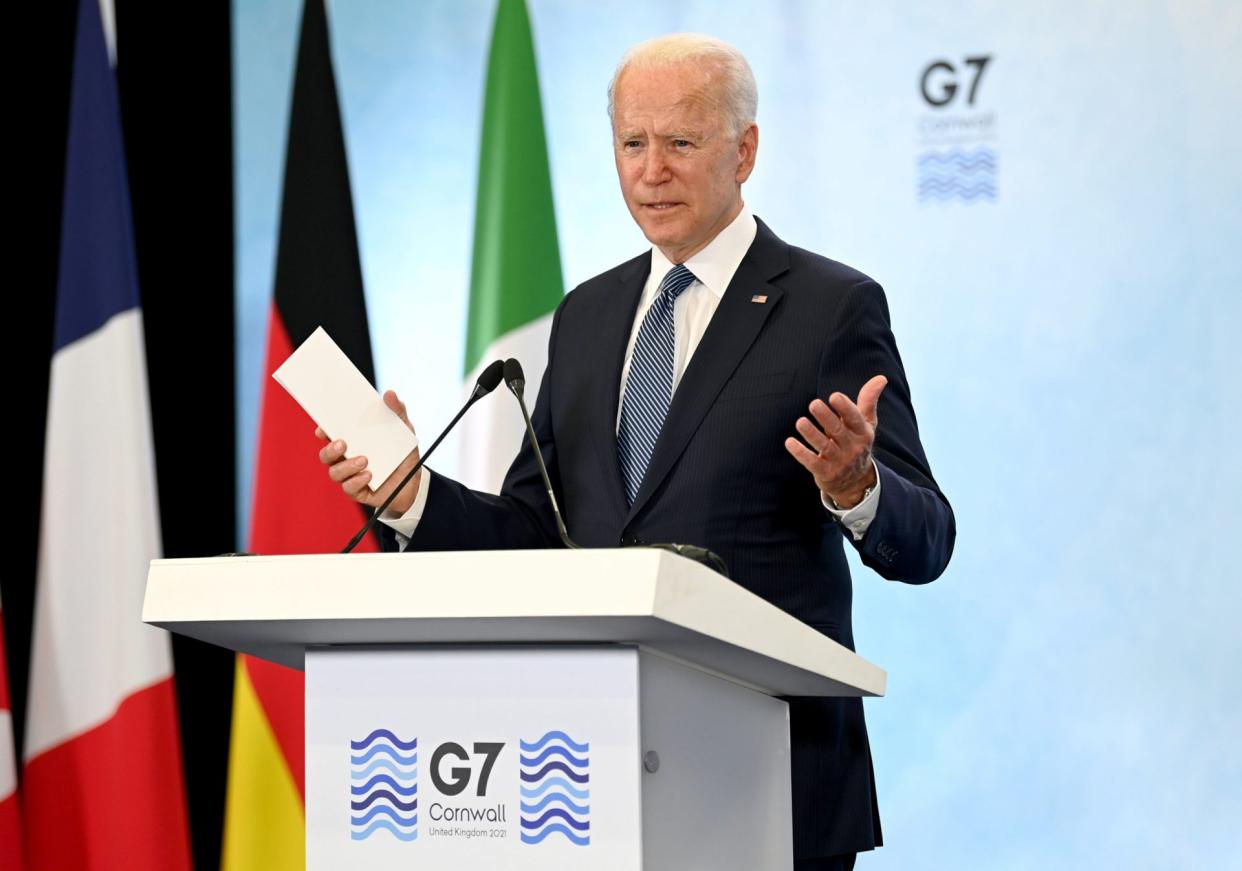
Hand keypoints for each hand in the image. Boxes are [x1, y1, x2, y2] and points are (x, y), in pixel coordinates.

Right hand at [315, 390, 421, 515]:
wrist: (415, 481)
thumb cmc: (402, 452)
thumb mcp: (404, 430)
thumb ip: (397, 411)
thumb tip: (390, 393)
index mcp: (352, 441)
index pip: (330, 435)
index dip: (322, 431)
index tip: (323, 428)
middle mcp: (345, 459)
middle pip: (326, 455)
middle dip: (330, 449)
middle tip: (343, 443)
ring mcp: (350, 476)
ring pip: (335, 473)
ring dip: (347, 466)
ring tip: (364, 460)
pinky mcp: (358, 491)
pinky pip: (349, 488)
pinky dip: (357, 481)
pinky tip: (369, 475)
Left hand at [785, 374, 886, 508]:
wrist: (856, 482)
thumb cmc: (856, 444)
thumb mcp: (866, 424)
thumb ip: (868, 401)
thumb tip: (881, 377)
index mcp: (862, 433)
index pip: (855, 419)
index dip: (845, 408)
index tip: (834, 396)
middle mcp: (852, 447)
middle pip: (838, 431)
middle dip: (826, 418)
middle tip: (813, 404)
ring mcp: (839, 462)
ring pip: (824, 447)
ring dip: (812, 434)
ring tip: (800, 422)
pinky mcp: (826, 473)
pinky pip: (812, 463)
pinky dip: (801, 453)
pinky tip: (790, 442)